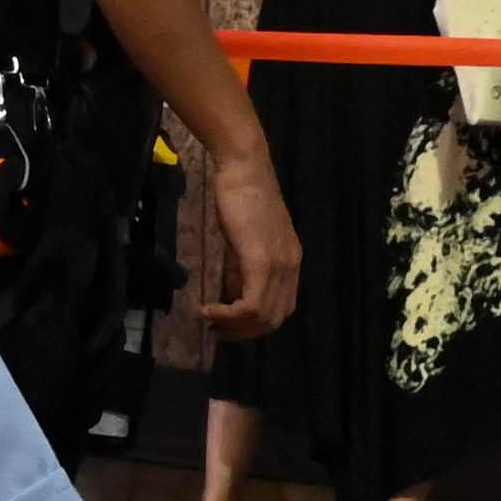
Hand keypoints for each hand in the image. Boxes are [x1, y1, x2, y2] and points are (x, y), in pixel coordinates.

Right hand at [197, 144, 300, 336]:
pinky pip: (251, 304)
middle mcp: (291, 267)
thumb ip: (242, 269)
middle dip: (244, 333)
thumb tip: (230, 294)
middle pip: (274, 319)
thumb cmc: (240, 196)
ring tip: (210, 321)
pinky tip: (209, 309)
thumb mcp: (244, 240)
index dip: (255, 325)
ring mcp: (279, 265)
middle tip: (216, 331)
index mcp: (291, 262)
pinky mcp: (261, 261)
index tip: (229, 325)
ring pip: (263, 317)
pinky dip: (228, 315)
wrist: (243, 168)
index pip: (281, 309)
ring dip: (234, 327)